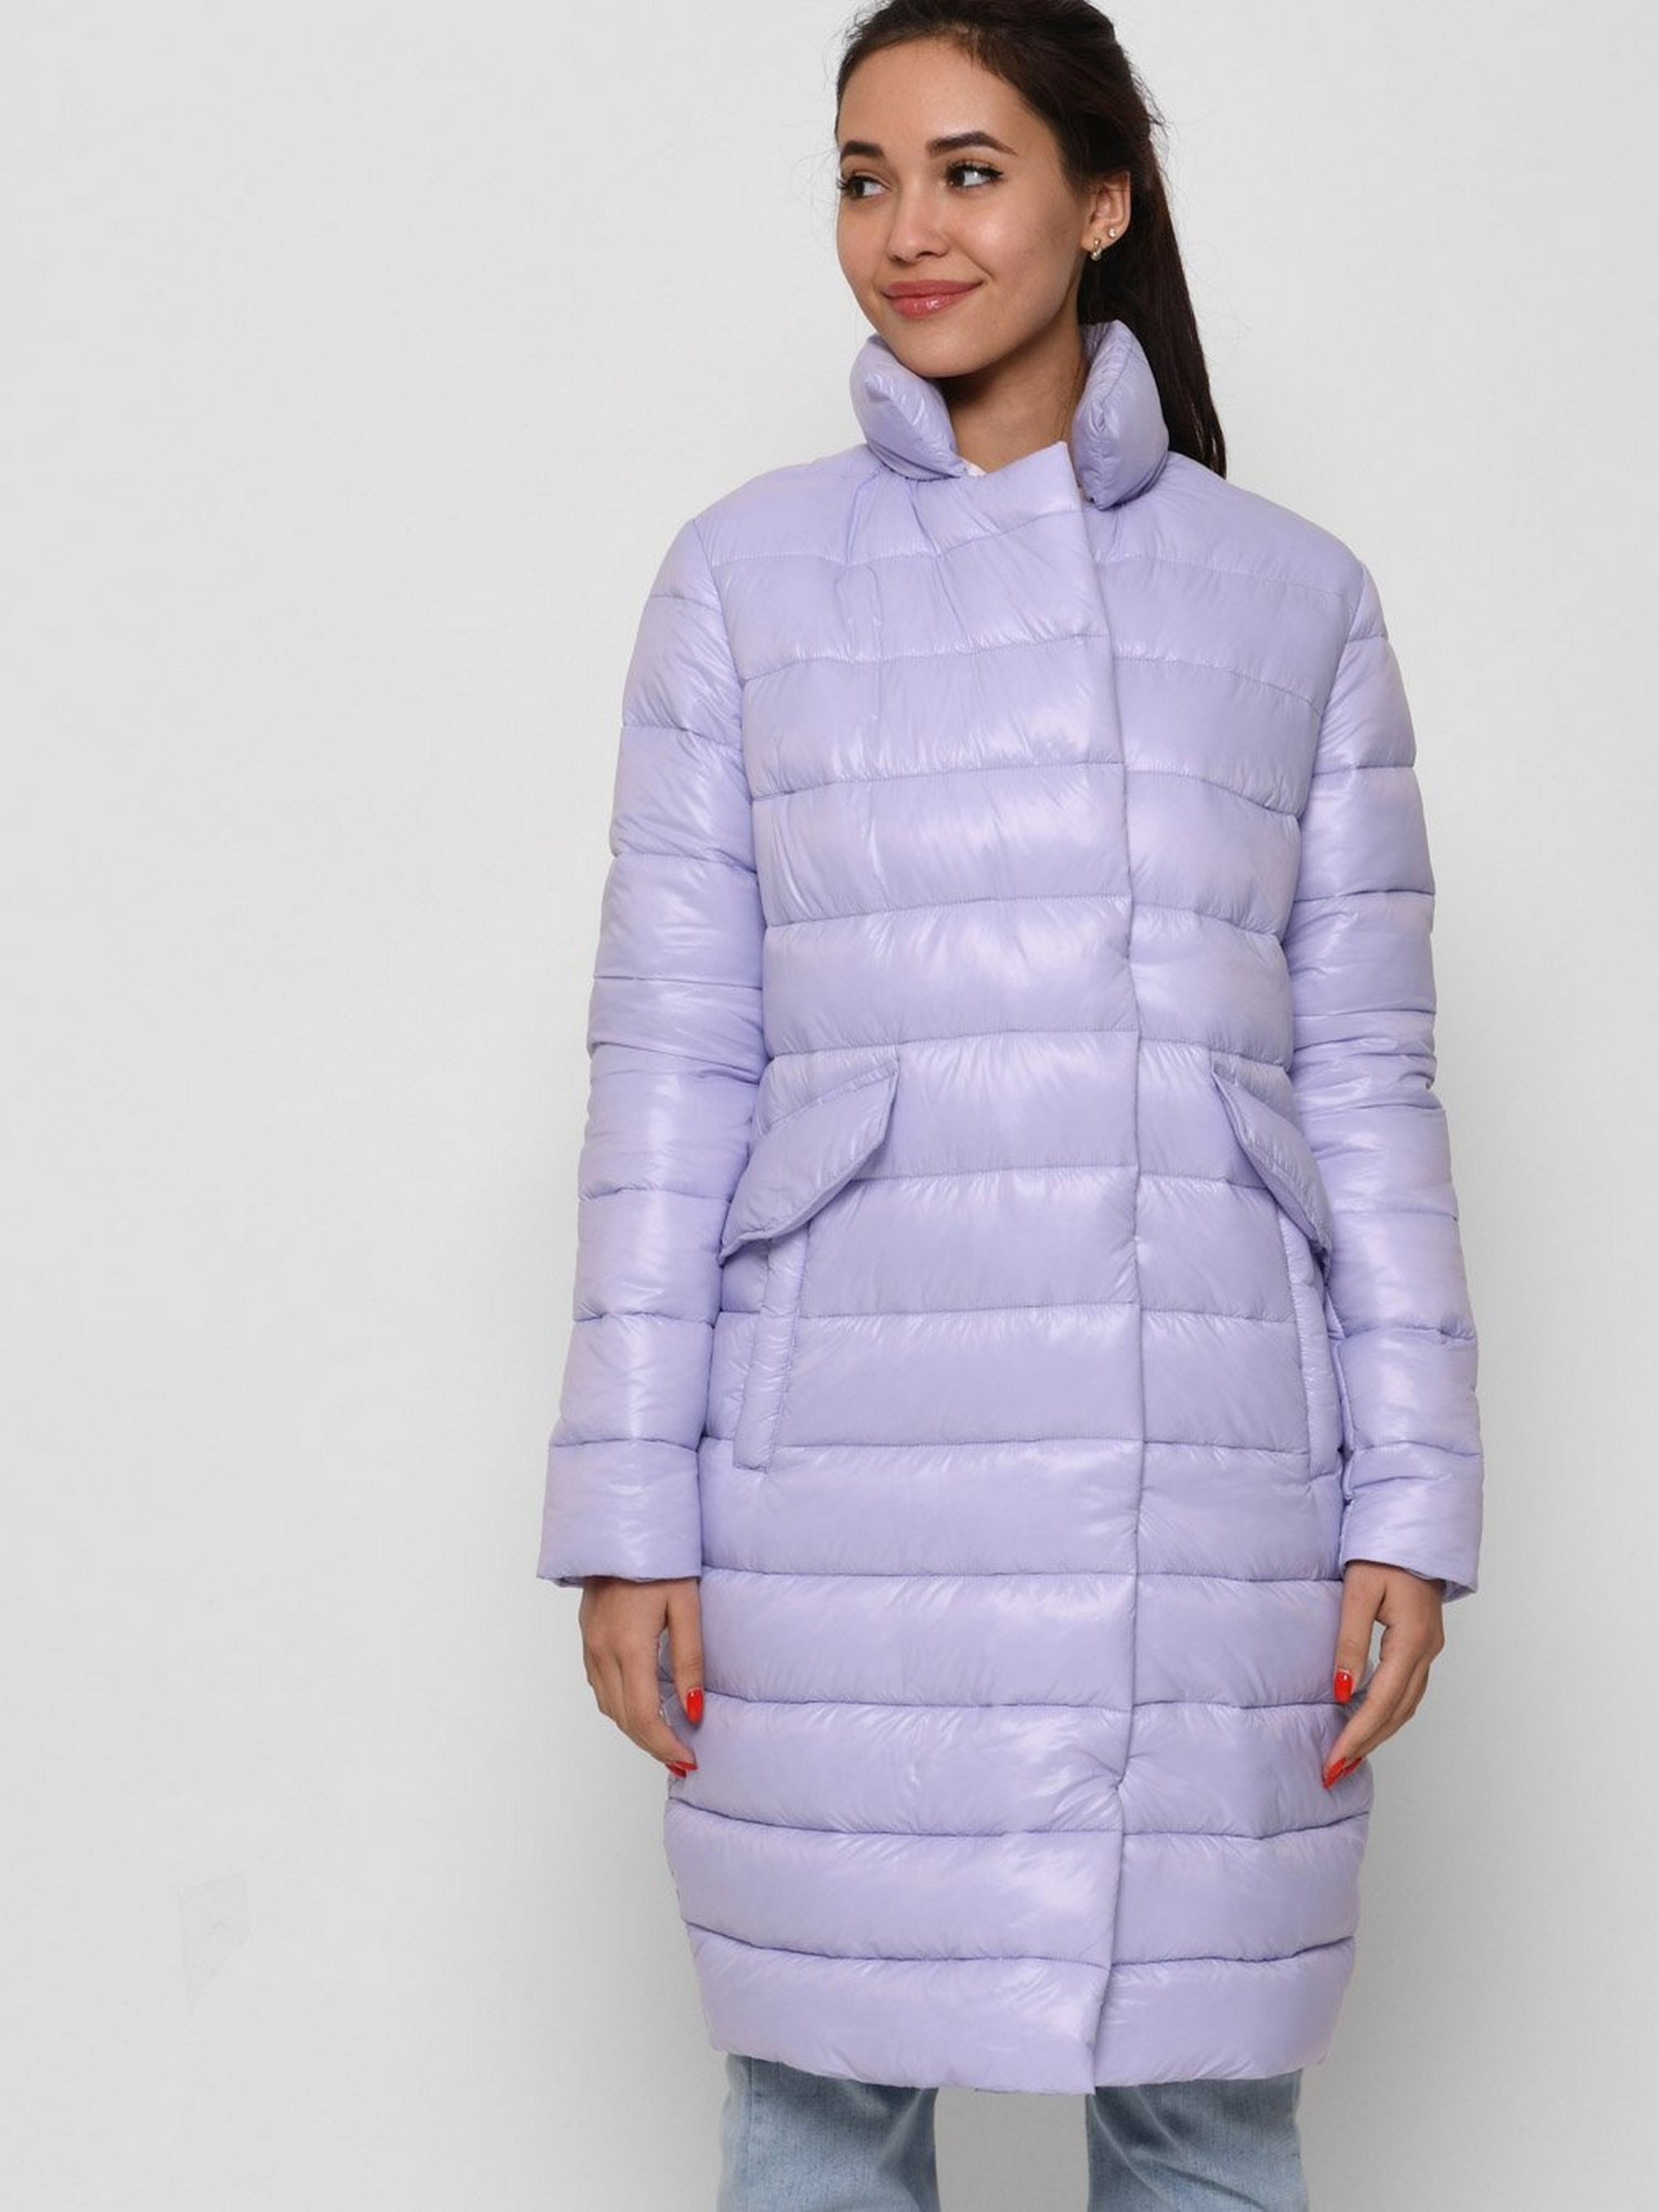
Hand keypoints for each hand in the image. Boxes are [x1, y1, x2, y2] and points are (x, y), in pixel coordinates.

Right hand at [577, 1575, 705, 1774]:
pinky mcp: (587, 1637)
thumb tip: (694, 1711)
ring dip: (635, 1728)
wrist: (620, 1526)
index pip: (642, 1715)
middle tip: (681, 1758)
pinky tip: (642, 1705)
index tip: (687, 1760)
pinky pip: (599, 1686)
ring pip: (607, 1706)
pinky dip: (620, 1705)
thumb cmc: (661, 1560)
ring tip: (665, 1738)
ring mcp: (590, 1645)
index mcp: (629, 1646)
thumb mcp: (686, 1606)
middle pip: (623, 1718)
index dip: (664, 1745)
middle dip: (652, 1745)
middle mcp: (602, 1651)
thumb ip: (690, 1661)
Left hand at [1322, 1558, 1446, 1785]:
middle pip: (1398, 1712)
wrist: (1413, 1530)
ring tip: (1348, 1756)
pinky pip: (1408, 1690)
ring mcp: (1429, 1649)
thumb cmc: (1383, 1553)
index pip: (1383, 1702)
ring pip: (1406, 1705)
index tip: (1334, 1760)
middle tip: (1335, 1770)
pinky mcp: (1423, 1644)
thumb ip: (1350, 1642)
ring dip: (1378, 1732)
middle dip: (1366, 1744)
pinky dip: (1387, 1712)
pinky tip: (1366, 1721)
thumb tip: (1342, 1691)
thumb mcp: (1359, 1593)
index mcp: (1412, 1640)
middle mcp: (1427, 1650)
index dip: (1358, 1735)